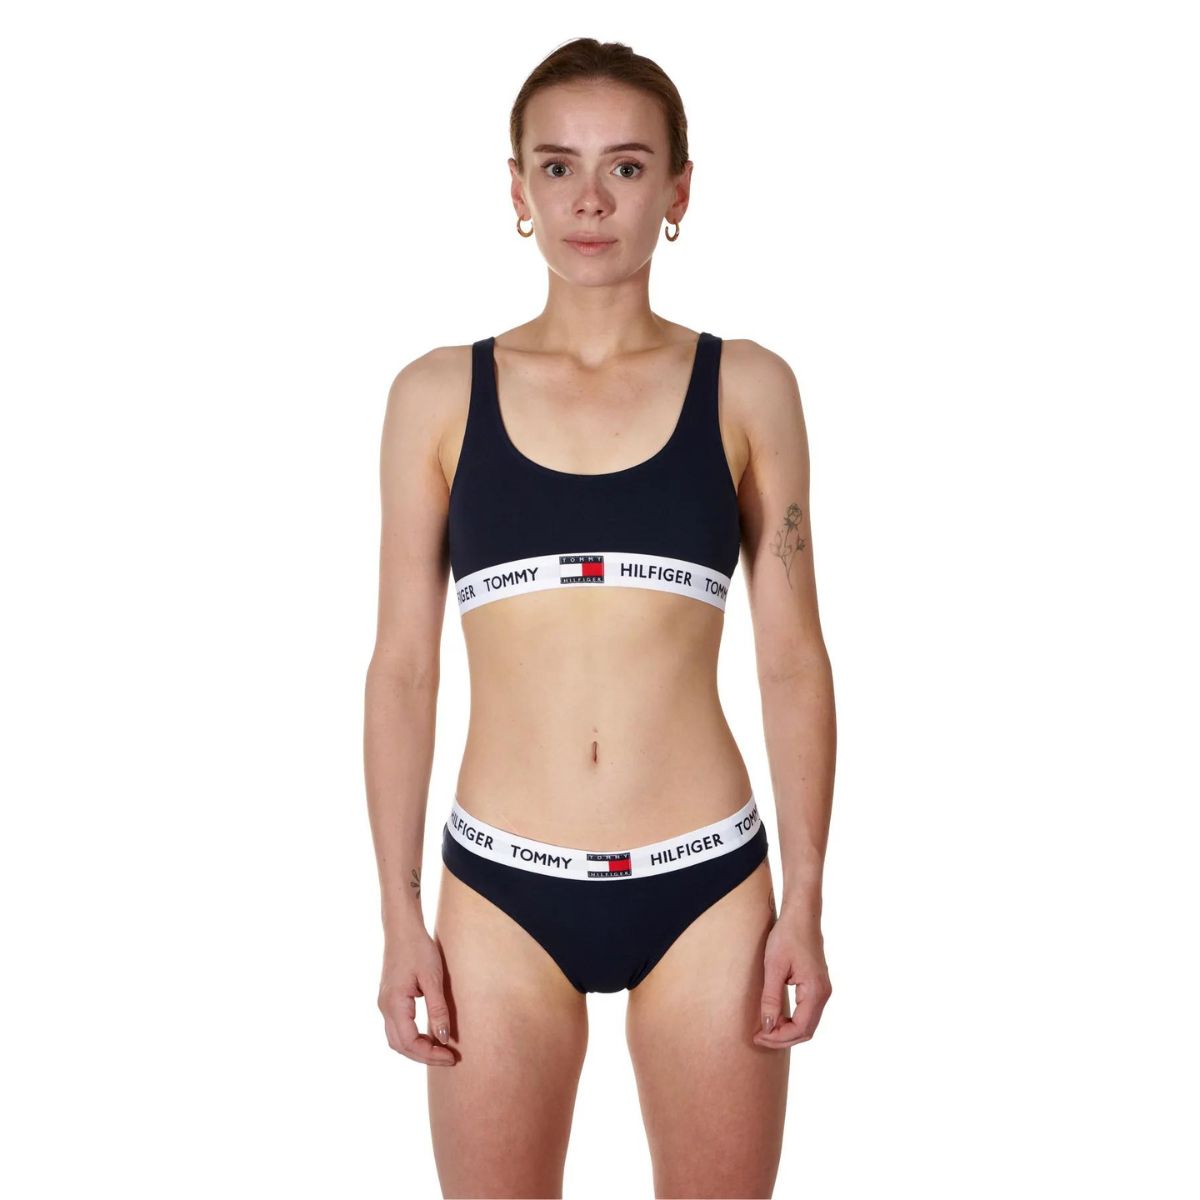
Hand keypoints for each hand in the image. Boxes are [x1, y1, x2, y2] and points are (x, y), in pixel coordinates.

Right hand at [377, 928, 456, 1065]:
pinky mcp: (390, 999)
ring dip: (418, 1048)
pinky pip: (398, 1028)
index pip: (409, 1043)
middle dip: (424, 1056)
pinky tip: (430, 1035)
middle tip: (449, 1058)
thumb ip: (438, 1009)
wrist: (402, 928)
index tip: (451, 1056)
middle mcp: (385, 1008)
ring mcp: (385, 1004)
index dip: (430, 1054)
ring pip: (397, 1039)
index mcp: (394, 1004)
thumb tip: (443, 1038)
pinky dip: (413, 1038)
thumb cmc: (418, 948)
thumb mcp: (433, 978)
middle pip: (401, 1046)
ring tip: (441, 1050)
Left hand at [754, 907, 831, 1049]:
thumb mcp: (774, 967)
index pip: (800, 1028)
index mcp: (815, 991)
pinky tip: (776, 1016)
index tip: (758, 1036)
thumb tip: (768, 1026)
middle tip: (760, 1037)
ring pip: (808, 1023)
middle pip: (806, 1031)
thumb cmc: (787, 936)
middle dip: (783, 1038)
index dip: (778, 1037)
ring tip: (765, 1028)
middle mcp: (824, 994)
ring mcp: (823, 990)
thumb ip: (771, 998)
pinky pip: (808, 1012)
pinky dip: (793, 1020)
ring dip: (788, 1030)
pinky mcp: (817, 985)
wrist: (801, 915)